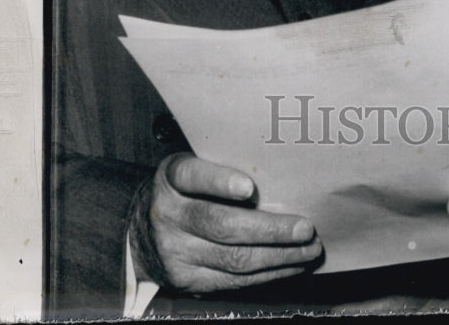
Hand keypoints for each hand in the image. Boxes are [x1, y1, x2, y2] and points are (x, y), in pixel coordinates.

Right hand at [129, 153, 321, 292]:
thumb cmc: (184, 191)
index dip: (219, 182)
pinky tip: (291, 266)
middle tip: (305, 228)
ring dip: (278, 257)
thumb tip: (282, 175)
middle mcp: (169, 216)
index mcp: (171, 178)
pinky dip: (267, 275)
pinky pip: (232, 282)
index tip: (248, 187)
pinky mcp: (186, 282)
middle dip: (270, 229)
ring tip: (309, 250)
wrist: (139, 233)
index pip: (192, 176)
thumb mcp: (192, 167)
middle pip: (222, 225)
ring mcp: (176, 253)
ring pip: (233, 260)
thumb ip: (223, 166)